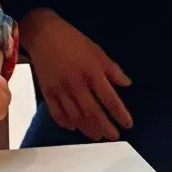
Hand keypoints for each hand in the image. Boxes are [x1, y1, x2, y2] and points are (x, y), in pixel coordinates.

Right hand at [21, 10, 132, 142]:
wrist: (43, 34)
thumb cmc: (72, 40)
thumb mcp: (97, 51)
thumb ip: (112, 70)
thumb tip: (127, 83)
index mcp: (91, 72)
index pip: (110, 99)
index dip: (120, 114)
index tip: (128, 124)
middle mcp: (76, 84)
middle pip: (93, 112)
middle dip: (105, 127)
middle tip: (114, 137)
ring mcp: (60, 89)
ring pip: (75, 116)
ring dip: (87, 128)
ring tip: (97, 136)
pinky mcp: (47, 92)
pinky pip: (56, 112)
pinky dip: (65, 122)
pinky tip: (73, 127)